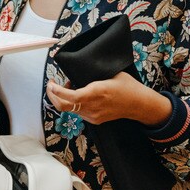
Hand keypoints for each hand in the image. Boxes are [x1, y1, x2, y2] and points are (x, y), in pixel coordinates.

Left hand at [47, 72, 172, 126]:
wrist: (138, 104)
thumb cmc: (126, 86)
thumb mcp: (110, 73)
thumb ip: (92, 74)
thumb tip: (75, 69)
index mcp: (97, 93)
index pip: (70, 96)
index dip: (56, 91)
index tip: (51, 83)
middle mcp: (92, 107)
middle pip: (63, 106)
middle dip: (52, 96)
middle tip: (51, 85)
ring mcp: (93, 116)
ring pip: (69, 109)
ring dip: (62, 98)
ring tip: (65, 87)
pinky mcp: (94, 120)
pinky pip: (77, 112)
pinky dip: (71, 103)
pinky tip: (76, 94)